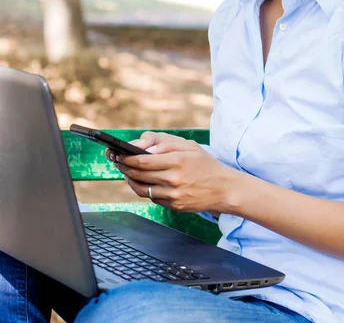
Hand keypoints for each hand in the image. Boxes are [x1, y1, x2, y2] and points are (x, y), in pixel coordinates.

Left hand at [106, 132, 234, 214]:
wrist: (223, 189)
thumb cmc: (205, 164)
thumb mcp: (188, 146)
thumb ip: (164, 142)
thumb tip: (142, 146)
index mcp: (177, 161)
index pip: (143, 161)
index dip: (127, 158)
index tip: (117, 154)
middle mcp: (174, 179)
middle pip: (139, 174)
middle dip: (124, 167)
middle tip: (116, 161)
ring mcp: (173, 195)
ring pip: (142, 188)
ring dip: (130, 179)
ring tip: (126, 171)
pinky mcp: (174, 206)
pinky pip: (152, 197)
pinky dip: (143, 189)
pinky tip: (140, 181)